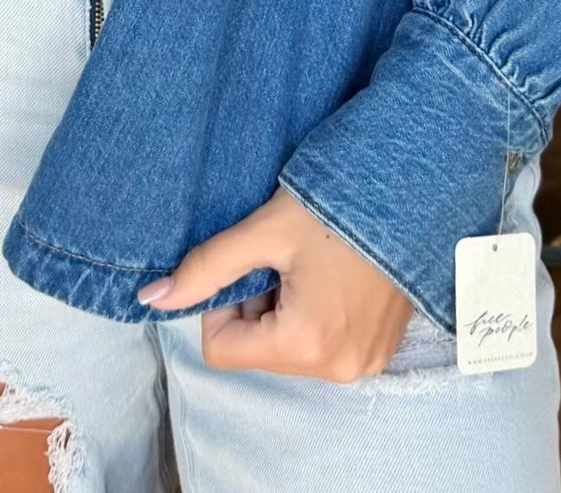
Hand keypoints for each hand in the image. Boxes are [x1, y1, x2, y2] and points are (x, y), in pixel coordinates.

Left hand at [136, 187, 415, 380]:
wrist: (409, 192)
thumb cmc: (335, 206)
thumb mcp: (263, 231)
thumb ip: (206, 267)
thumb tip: (151, 298)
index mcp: (305, 344)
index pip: (222, 350)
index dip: (222, 303)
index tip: (248, 263)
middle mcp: (338, 368)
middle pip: (257, 351)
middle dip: (257, 307)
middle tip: (282, 259)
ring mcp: (365, 364)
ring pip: (287, 350)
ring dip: (284, 311)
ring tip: (310, 265)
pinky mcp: (379, 352)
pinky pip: (323, 347)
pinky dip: (314, 316)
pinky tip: (331, 276)